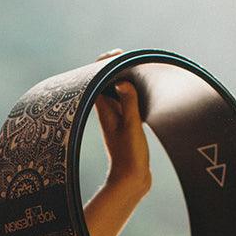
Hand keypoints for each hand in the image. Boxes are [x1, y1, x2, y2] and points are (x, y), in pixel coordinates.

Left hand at [92, 49, 150, 192]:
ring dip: (122, 79)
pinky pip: (125, 102)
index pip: (96, 79)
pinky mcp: (125, 126)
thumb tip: (122, 82)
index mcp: (105, 111)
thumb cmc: (130, 156)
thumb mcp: (132, 127)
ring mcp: (116, 119)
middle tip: (126, 56)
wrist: (131, 181)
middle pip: (104, 83)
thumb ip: (129, 104)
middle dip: (113, 68)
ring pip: (115, 92)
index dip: (103, 63)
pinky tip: (140, 92)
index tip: (117, 54)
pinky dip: (130, 93)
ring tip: (134, 68)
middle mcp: (107, 113)